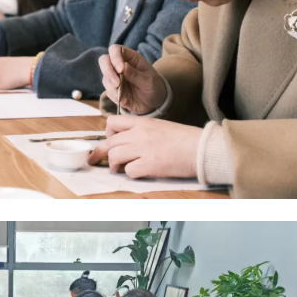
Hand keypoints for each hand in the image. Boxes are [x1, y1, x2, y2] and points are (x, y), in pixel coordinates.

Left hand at [87, 116, 201, 178]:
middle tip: (95, 161)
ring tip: (120, 168)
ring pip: (114, 156)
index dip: (107, 133)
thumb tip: (127, 144)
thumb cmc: (185, 139)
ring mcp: (142, 149)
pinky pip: (129, 171)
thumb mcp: (160, 126)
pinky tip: (140, 172)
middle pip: (109, 142)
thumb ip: (142, 132)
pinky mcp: (148, 165)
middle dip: (100, 153)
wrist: (201, 148)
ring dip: (114, 165)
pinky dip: (131, 174)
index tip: (109, 141)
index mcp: (142, 122)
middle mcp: (139, 134)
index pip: (112, 123)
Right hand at [99, 45, 166, 113]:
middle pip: (104, 61)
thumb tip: (122, 67)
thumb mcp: (148, 80)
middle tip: (116, 84)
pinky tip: (125, 101)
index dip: (115, 57)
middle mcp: (120, 65)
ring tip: (123, 96)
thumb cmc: (154, 86)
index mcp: (130, 58)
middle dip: (108, 72)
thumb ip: (135, 74)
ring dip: (112, 88)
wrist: (154, 103)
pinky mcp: (113, 89)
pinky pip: (108, 91)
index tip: (120, 70)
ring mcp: (115, 77)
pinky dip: (115, 97)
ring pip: (105, 78)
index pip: (115, 50)